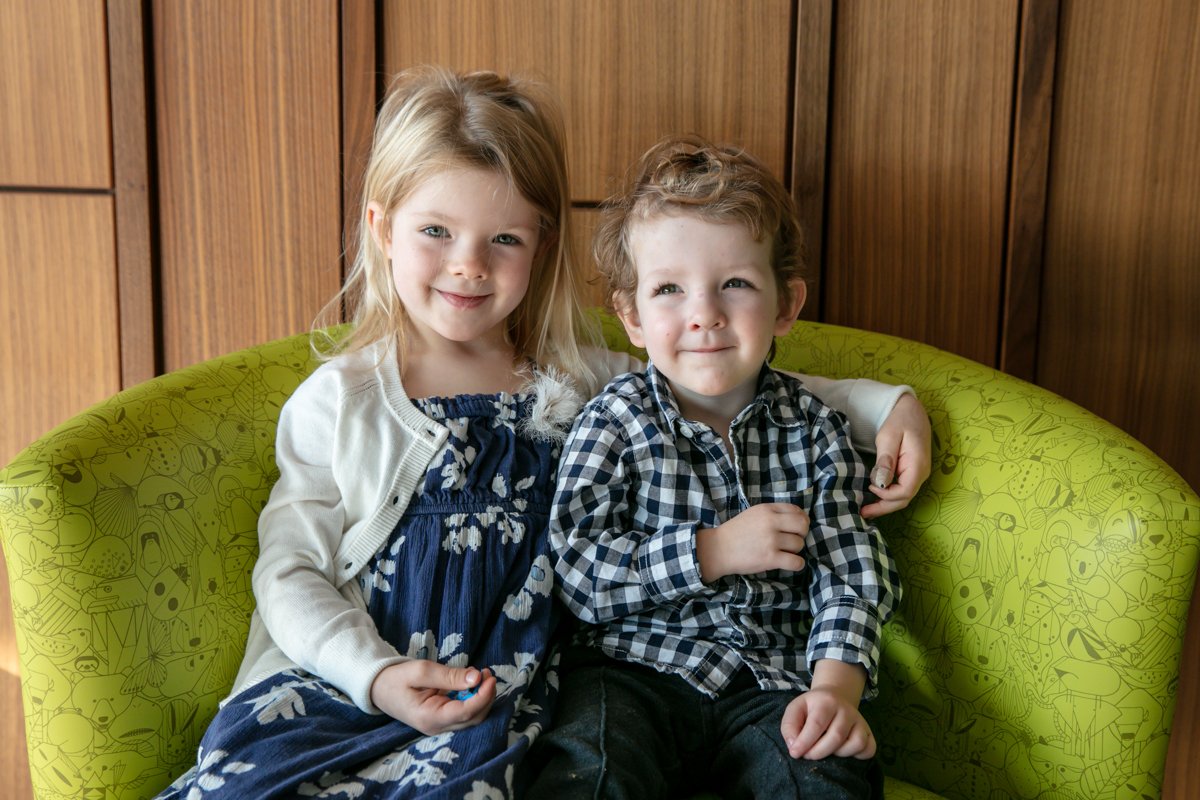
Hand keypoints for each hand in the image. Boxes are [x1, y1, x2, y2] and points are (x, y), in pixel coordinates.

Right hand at [370, 661, 496, 733]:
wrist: (379, 688)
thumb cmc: (397, 678)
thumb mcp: (421, 671)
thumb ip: (449, 676)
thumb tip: (476, 678)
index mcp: (429, 717)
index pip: (465, 713)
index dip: (482, 696)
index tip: (489, 678)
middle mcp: (437, 727)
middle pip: (473, 718)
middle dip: (486, 696)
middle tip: (488, 673)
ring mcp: (440, 725)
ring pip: (471, 718)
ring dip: (482, 697)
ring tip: (482, 674)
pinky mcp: (442, 719)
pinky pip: (464, 713)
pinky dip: (473, 698)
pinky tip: (472, 682)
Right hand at [695, 503, 807, 581]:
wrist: (718, 549)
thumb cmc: (736, 532)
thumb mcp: (754, 514)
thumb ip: (773, 513)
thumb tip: (798, 519)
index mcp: (767, 510)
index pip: (797, 511)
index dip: (801, 520)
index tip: (796, 528)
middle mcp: (771, 523)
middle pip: (803, 526)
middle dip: (802, 534)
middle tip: (793, 540)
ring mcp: (771, 541)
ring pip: (799, 545)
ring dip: (795, 550)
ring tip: (784, 552)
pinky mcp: (770, 558)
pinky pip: (796, 562)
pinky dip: (797, 564)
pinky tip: (790, 563)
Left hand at [780, 661, 873, 759]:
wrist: (834, 697)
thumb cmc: (811, 707)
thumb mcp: (795, 709)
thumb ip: (789, 726)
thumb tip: (794, 746)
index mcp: (826, 701)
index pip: (816, 724)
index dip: (804, 742)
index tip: (795, 753)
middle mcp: (847, 710)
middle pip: (836, 736)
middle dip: (818, 752)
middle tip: (807, 755)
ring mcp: (860, 721)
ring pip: (856, 743)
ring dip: (838, 754)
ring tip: (825, 750)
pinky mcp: (869, 732)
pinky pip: (869, 749)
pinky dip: (857, 756)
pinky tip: (843, 751)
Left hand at [862, 393, 931, 518]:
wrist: (910, 409)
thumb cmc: (899, 420)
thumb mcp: (888, 436)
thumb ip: (885, 460)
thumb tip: (881, 483)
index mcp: (918, 464)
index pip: (905, 491)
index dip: (887, 495)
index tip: (869, 487)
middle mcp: (921, 473)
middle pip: (904, 499)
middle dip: (884, 507)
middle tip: (862, 513)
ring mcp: (917, 473)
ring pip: (903, 496)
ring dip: (885, 504)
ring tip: (865, 510)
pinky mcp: (911, 472)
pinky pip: (901, 489)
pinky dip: (888, 496)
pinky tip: (874, 499)